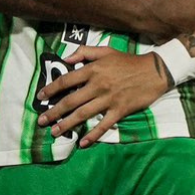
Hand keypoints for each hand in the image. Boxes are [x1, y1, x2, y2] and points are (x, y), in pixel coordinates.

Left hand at [33, 45, 172, 145]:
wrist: (154, 71)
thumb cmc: (128, 61)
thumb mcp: (106, 51)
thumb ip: (84, 52)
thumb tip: (66, 58)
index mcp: (92, 70)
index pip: (66, 80)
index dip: (51, 89)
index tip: (40, 97)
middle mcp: (97, 86)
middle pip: (71, 101)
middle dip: (54, 112)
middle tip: (41, 121)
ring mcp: (108, 99)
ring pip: (83, 114)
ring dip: (67, 124)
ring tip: (55, 132)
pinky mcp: (120, 110)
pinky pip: (104, 125)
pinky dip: (93, 135)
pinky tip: (82, 143)